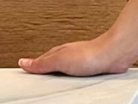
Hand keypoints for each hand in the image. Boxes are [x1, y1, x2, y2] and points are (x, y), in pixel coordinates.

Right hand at [18, 34, 137, 76]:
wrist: (114, 55)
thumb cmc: (91, 54)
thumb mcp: (59, 60)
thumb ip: (42, 63)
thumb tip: (23, 62)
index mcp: (57, 53)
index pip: (39, 62)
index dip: (31, 69)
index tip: (24, 76)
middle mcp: (67, 56)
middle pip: (50, 67)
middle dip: (43, 74)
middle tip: (35, 82)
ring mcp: (78, 63)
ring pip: (63, 72)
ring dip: (57, 78)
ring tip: (51, 85)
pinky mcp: (89, 70)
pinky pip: (75, 78)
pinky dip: (71, 81)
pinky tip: (71, 84)